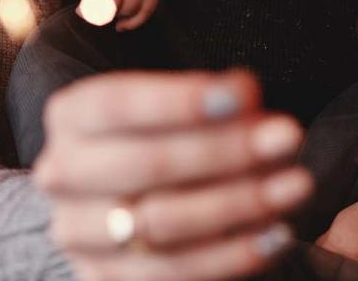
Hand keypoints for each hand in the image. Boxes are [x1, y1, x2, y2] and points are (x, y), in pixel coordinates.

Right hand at [34, 70, 312, 280]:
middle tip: (288, 136)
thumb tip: (246, 95)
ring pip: (161, 222)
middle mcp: (62, 174)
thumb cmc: (160, 134)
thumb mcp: (177, 106)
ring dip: (239, 204)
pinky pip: (174, 273)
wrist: (122, 198)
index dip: (181, 100)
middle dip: (225, 150)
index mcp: (71, 116)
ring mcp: (80, 234)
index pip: (119, 104)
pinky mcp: (106, 280)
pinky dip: (232, 254)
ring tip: (295, 184)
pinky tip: (277, 233)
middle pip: (145, 164)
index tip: (246, 94)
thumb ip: (212, 99)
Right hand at [48, 0, 158, 29]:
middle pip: (130, 9)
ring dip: (98, 16)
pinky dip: (86, 14)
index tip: (121, 25)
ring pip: (113, 10)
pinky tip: (80, 10)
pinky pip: (95, 7)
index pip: (149, 5)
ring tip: (89, 8)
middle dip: (115, 15)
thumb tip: (124, 25)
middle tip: (101, 9)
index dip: (135, 20)